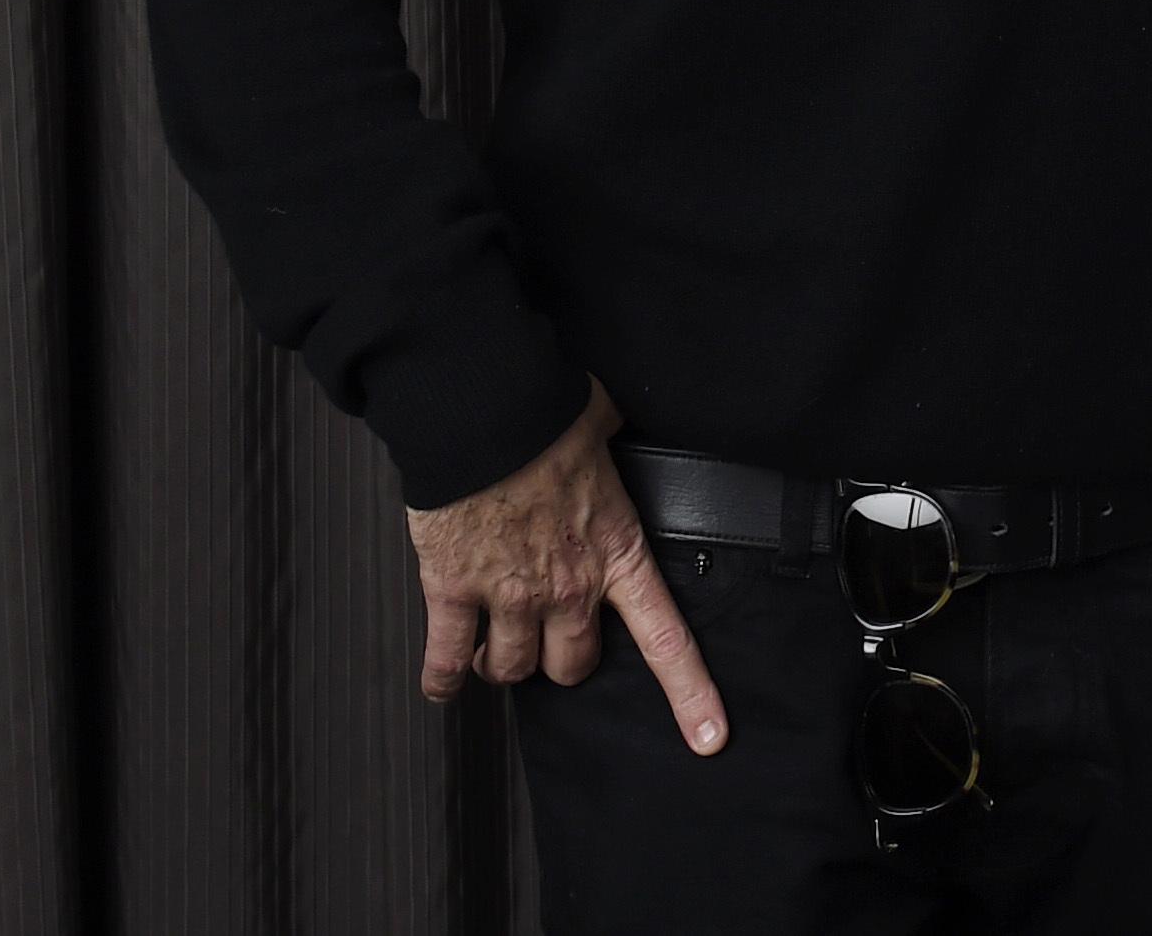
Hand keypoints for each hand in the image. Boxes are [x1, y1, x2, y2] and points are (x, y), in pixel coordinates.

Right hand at [405, 382, 728, 754]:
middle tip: (549, 642)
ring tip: (494, 651)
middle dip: (561, 660)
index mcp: (618, 552)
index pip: (666, 639)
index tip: (708, 737)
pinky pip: (447, 659)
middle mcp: (568, 587)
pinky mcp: (454, 591)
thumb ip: (613, 447)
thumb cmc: (546, 414)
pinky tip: (444, 685)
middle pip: (573, 666)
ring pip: (512, 669)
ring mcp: (509, 595)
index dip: (691, 694)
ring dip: (504, 665)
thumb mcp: (606, 428)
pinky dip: (443, 680)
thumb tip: (611, 423)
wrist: (483, 413)